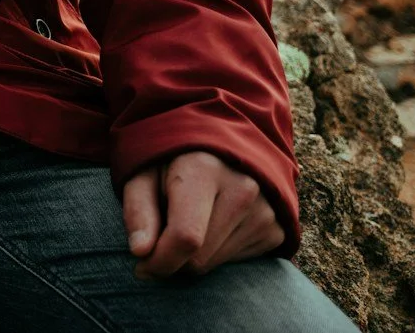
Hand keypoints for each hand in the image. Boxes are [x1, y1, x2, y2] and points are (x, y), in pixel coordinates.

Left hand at [123, 150, 284, 278]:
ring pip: (213, 265)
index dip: (159, 261)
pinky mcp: (276, 230)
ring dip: (192, 256)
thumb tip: (140, 252)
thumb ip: (138, 211)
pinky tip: (211, 226)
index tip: (141, 265)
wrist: (220, 150)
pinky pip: (234, 264)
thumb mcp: (142, 175)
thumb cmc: (172, 164)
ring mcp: (265, 211)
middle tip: (161, 234)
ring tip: (189, 222)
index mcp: (203, 170)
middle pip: (198, 259)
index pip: (185, 237)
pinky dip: (214, 254)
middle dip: (171, 259)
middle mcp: (242, 190)